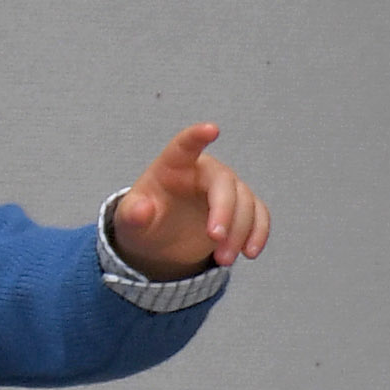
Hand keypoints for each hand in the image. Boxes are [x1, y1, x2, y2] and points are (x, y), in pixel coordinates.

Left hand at [110, 120, 270, 279]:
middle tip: (215, 239)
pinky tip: (249, 253)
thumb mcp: (130, 222)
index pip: (185, 146)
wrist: (160, 240)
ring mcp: (226, 188)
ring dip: (239, 231)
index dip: (197, 137)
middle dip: (224, 212)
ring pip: (246, 202)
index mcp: (173, 166)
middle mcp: (204, 171)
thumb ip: (133, 215)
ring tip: (223, 260)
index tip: (212, 129)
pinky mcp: (241, 208)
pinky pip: (259, 214)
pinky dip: (258, 233)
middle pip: (224, 183)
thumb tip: (141, 210)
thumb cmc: (143, 221)